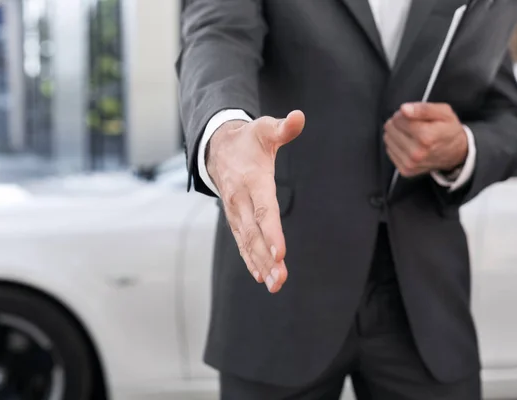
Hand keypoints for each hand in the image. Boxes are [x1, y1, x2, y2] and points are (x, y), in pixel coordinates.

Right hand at [206, 110, 304, 292]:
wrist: (217, 147)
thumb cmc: (248, 139)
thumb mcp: (265, 128)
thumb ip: (283, 128)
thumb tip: (299, 117)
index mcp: (252, 180)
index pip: (263, 208)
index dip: (271, 231)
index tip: (280, 252)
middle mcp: (241, 199)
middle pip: (254, 232)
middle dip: (266, 257)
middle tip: (279, 279)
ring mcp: (235, 211)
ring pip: (247, 242)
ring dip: (259, 264)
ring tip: (274, 285)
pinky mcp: (235, 218)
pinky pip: (241, 241)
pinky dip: (250, 259)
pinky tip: (260, 275)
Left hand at [383, 103, 467, 176]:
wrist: (456, 153)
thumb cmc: (449, 129)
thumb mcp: (443, 112)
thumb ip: (423, 108)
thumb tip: (403, 109)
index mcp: (426, 136)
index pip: (398, 119)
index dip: (404, 114)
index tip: (414, 116)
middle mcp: (416, 153)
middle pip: (390, 129)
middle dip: (399, 123)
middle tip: (414, 125)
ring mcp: (410, 164)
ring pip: (387, 139)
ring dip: (397, 134)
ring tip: (412, 135)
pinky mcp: (405, 170)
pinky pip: (390, 151)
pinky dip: (397, 146)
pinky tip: (409, 145)